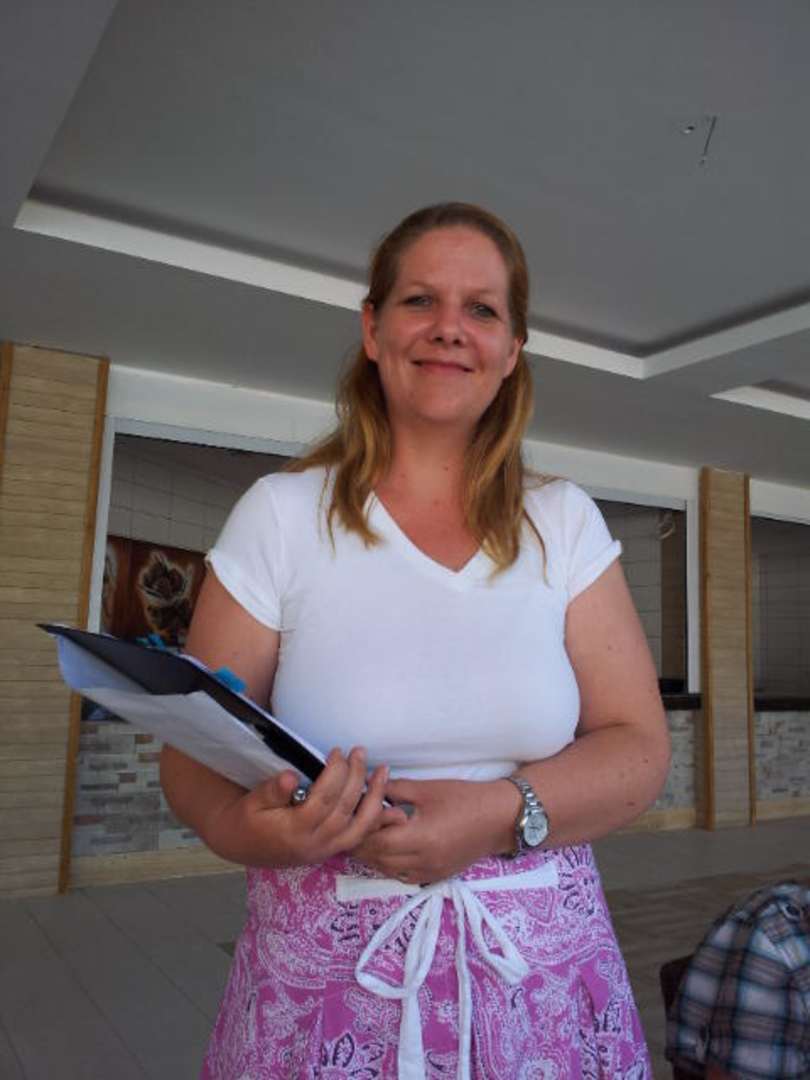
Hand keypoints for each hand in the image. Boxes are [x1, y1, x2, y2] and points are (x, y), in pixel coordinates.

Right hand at [206, 747, 405, 867]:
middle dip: (356, 777)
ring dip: (375, 798)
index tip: (337, 751)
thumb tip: (291, 777)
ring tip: (383, 772)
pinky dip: (376, 820)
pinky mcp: (333, 850)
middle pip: (345, 809)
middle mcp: (315, 843)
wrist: (242, 845)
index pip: (323, 799)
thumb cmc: (247, 819)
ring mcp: (327, 849)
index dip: (334, 773)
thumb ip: (273, 790)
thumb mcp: (253, 802)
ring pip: (361, 826)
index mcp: (294, 830)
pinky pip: (361, 836)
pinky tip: (389, 803)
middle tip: (359, 751)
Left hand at [353, 777, 514, 883]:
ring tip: (366, 833)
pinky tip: (387, 847)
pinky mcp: (436, 876)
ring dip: (373, 855)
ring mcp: (429, 872)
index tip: (352, 813)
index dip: (360, 828)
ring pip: (387, 870)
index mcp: (421, 838)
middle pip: (378, 858)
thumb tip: (368, 786)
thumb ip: (394, 789)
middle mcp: (423, 861)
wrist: (500, 818)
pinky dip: (389, 864)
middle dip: (362, 842)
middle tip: (352, 824)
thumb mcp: (427, 789)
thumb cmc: (464, 798)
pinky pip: (402, 876)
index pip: (376, 840)